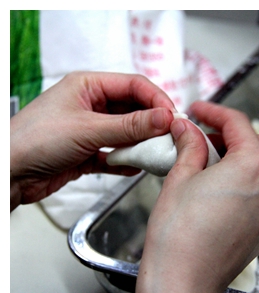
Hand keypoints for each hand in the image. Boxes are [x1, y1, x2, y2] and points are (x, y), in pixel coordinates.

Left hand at [10, 71, 174, 209]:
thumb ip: (130, 126)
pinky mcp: (88, 153)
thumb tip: (164, 118)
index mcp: (88, 86)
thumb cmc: (36, 140)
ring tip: (156, 156)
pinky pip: (117, 155)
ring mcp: (90, 130)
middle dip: (153, 126)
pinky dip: (127, 162)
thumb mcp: (89, 129)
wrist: (11, 173)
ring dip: (141, 145)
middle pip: (134, 111)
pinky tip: (136, 169)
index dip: (157, 100)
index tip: (174, 119)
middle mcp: (91, 105)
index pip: (134, 85)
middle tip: (170, 140)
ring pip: (127, 134)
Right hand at [136, 101, 258, 292]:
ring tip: (213, 162)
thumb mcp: (180, 178)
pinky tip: (224, 187)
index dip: (215, 112)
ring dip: (246, 158)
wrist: (185, 279)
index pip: (239, 124)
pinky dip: (251, 183)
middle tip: (206, 137)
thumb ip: (190, 147)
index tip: (200, 112)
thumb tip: (189, 131)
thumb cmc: (180, 238)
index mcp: (254, 167)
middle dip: (235, 135)